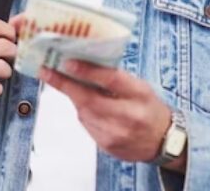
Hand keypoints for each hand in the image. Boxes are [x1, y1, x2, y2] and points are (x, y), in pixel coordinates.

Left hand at [41, 60, 176, 165]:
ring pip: (84, 113)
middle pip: (90, 99)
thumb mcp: (140, 87)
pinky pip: (87, 125)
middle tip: (46, 71)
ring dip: (74, 98)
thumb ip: (115, 78)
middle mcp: (129, 116)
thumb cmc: (150, 108)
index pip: (111, 80)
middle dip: (65, 84)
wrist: (163, 141)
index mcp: (140, 95)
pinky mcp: (108, 147)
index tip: (67, 62)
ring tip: (67, 84)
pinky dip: (83, 113)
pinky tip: (87, 107)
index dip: (87, 71)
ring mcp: (117, 135)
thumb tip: (84, 64)